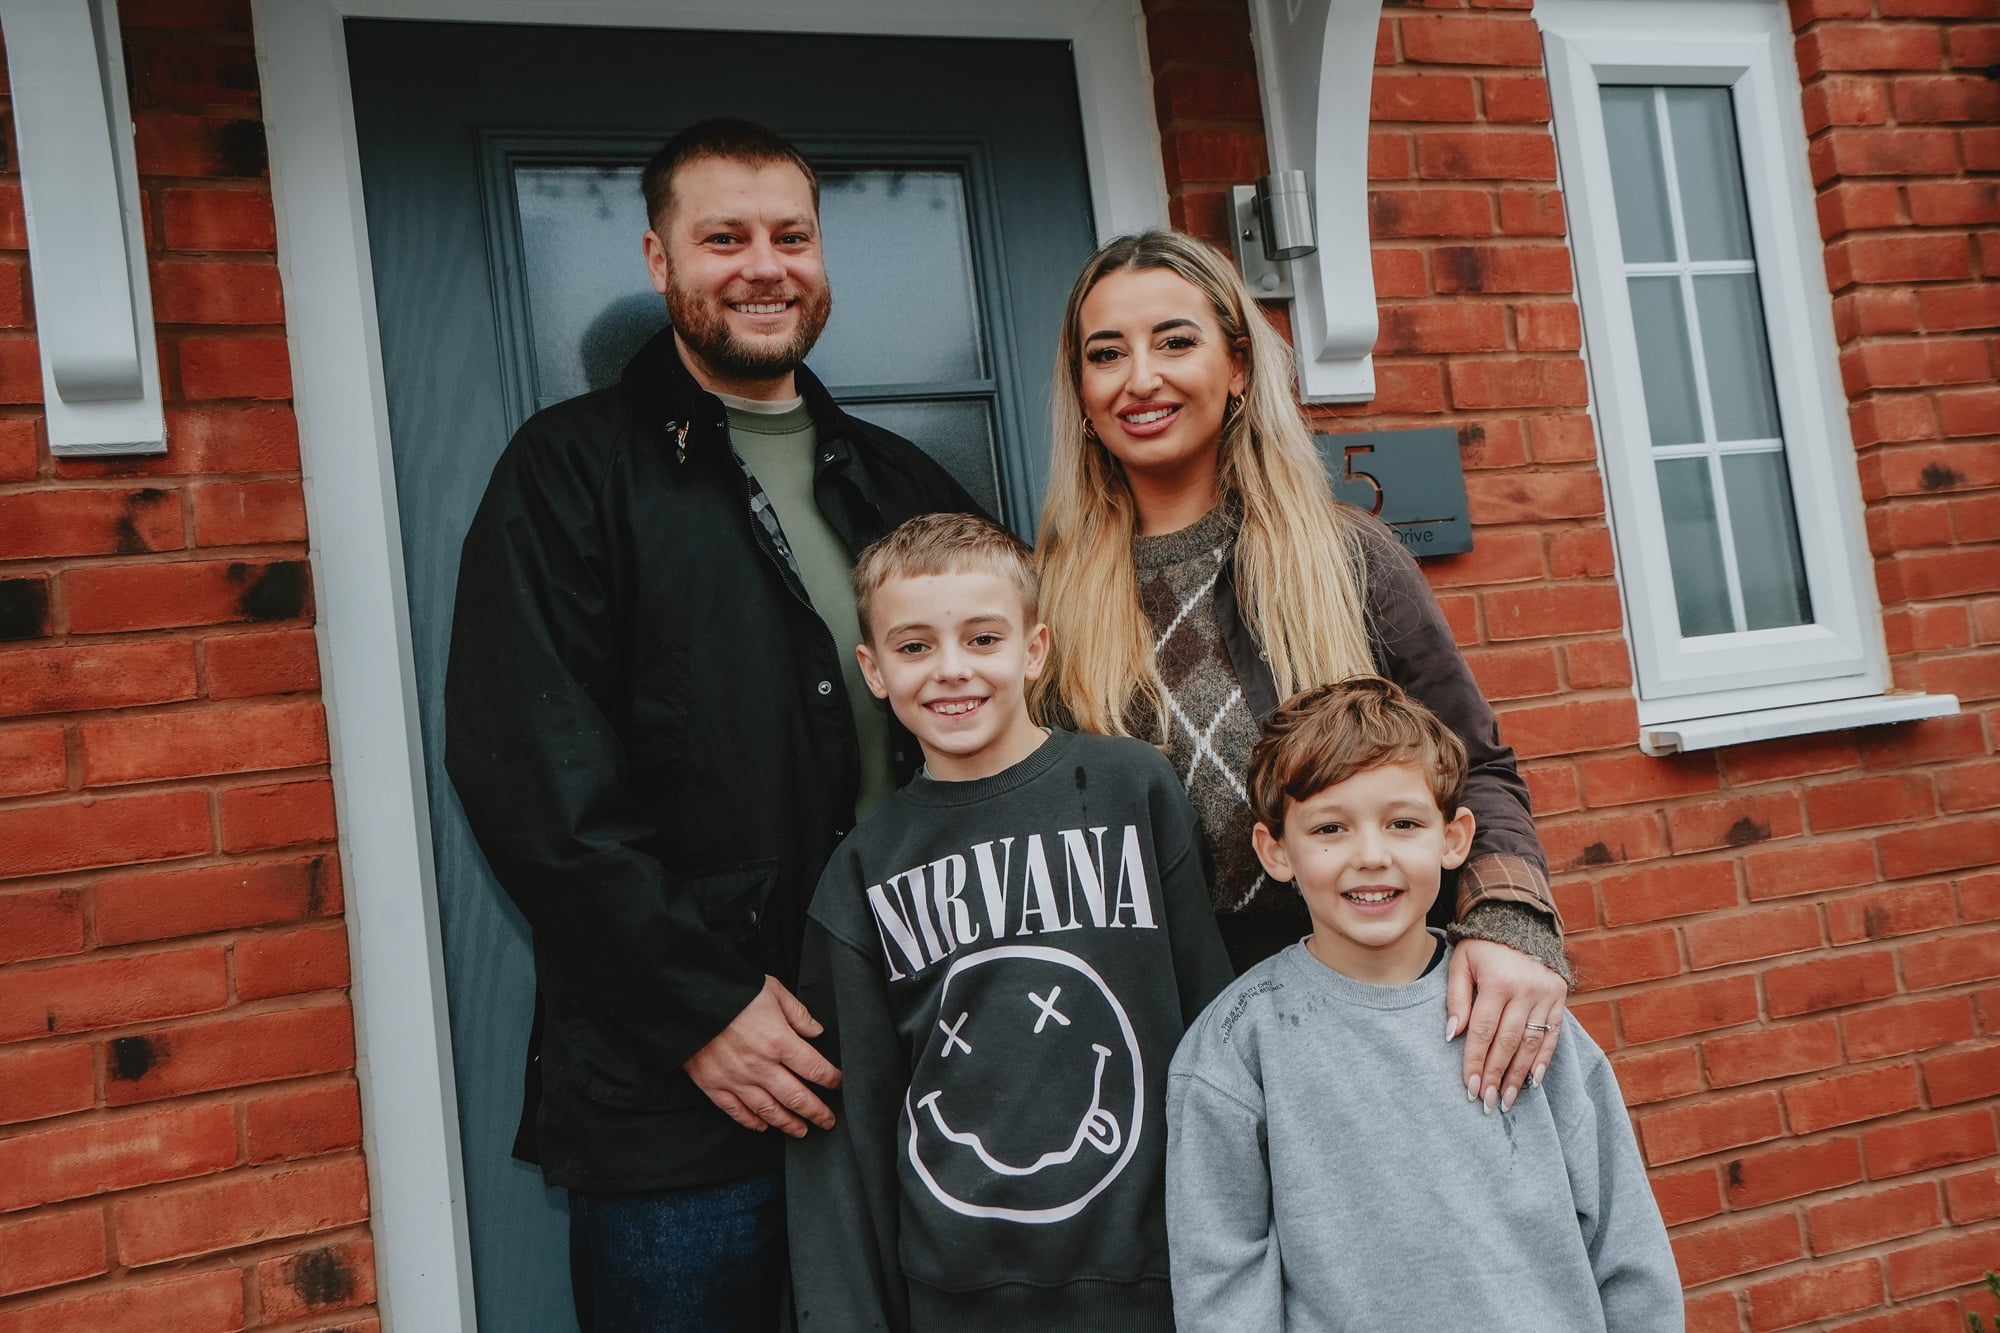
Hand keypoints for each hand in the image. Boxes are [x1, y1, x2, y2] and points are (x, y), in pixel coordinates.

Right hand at [684, 976, 842, 1137]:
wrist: (689, 998)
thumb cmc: (733, 991)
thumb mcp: (774, 991)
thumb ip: (798, 1014)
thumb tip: (816, 1031)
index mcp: (779, 1041)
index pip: (815, 1069)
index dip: (831, 1079)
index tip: (838, 1083)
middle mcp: (761, 1066)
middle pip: (797, 1098)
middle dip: (817, 1112)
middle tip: (828, 1121)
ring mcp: (736, 1079)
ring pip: (769, 1111)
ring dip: (789, 1124)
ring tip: (801, 1131)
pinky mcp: (713, 1085)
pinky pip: (737, 1111)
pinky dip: (752, 1122)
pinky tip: (764, 1126)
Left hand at [1446, 939, 1566, 1113]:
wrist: (1519, 922)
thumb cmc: (1482, 946)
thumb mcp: (1461, 963)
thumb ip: (1456, 998)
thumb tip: (1453, 1034)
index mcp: (1498, 980)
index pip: (1483, 1030)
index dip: (1475, 1061)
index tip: (1469, 1087)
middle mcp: (1525, 989)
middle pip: (1508, 1042)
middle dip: (1496, 1075)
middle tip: (1487, 1102)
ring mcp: (1546, 994)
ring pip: (1531, 1043)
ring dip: (1518, 1075)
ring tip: (1507, 1099)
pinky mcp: (1560, 997)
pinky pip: (1553, 1034)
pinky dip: (1544, 1059)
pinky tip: (1533, 1081)